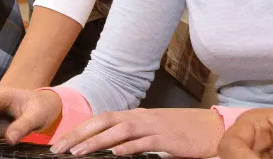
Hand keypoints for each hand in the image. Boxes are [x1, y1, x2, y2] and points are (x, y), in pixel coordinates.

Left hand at [50, 108, 222, 157]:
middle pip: (104, 122)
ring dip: (97, 142)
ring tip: (78, 153)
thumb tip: (109, 148)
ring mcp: (154, 127)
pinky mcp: (168, 139)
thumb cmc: (183, 132)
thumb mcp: (154, 132)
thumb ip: (133, 137)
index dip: (79, 130)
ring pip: (120, 131)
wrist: (213, 128)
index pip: (101, 120)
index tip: (61, 143)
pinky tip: (115, 154)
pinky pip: (145, 142)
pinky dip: (129, 147)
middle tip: (59, 149)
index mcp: (136, 116)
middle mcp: (142, 118)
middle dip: (79, 135)